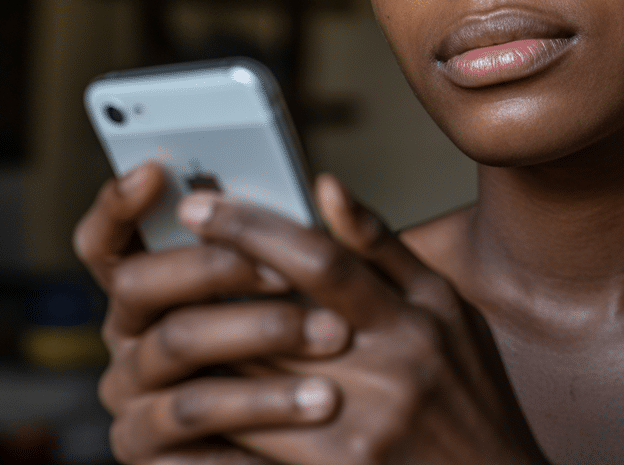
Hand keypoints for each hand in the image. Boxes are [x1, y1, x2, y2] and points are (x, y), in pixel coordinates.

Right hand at [74, 163, 351, 464]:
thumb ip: (308, 241)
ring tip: (331, 333)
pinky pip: (195, 412)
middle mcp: (131, 331)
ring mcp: (133, 389)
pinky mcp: (148, 445)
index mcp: (155, 283)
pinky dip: (259, 401)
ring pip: (177, 342)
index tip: (153, 170)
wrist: (324, 436)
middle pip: (139, 282)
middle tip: (286, 270)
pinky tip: (312, 398)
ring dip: (257, 331)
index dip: (117, 204)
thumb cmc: (304, 344)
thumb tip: (330, 186)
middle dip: (214, 266)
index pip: (108, 240)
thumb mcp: (311, 289)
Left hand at [172, 174, 548, 464]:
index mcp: (412, 319)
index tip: (201, 206)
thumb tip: (326, 185)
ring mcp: (356, 432)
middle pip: (271, 320)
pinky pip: (250, 450)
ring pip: (252, 382)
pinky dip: (209, 426)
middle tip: (155, 254)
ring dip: (199, 348)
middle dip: (206, 285)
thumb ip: (383, 247)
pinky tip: (175, 403)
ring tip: (156, 318)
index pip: (321, 261)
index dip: (255, 229)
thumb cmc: (468, 389)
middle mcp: (385, 373)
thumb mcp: (446, 307)